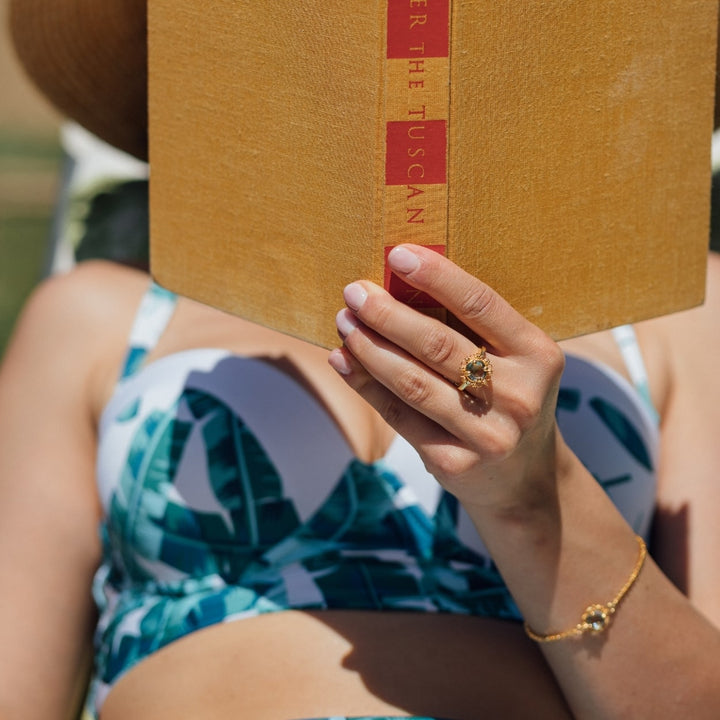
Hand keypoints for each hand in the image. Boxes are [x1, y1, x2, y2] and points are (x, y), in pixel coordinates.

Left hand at [328, 244, 568, 516]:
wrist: (523, 479)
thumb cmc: (508, 399)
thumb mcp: (512, 361)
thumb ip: (470, 328)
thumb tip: (400, 282)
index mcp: (538, 355)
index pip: (481, 305)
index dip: (437, 278)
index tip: (397, 255)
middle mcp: (519, 396)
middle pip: (438, 345)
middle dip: (388, 314)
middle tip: (355, 293)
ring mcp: (488, 435)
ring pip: (413, 382)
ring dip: (369, 348)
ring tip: (345, 323)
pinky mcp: (454, 463)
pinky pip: (399, 416)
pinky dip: (365, 385)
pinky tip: (344, 361)